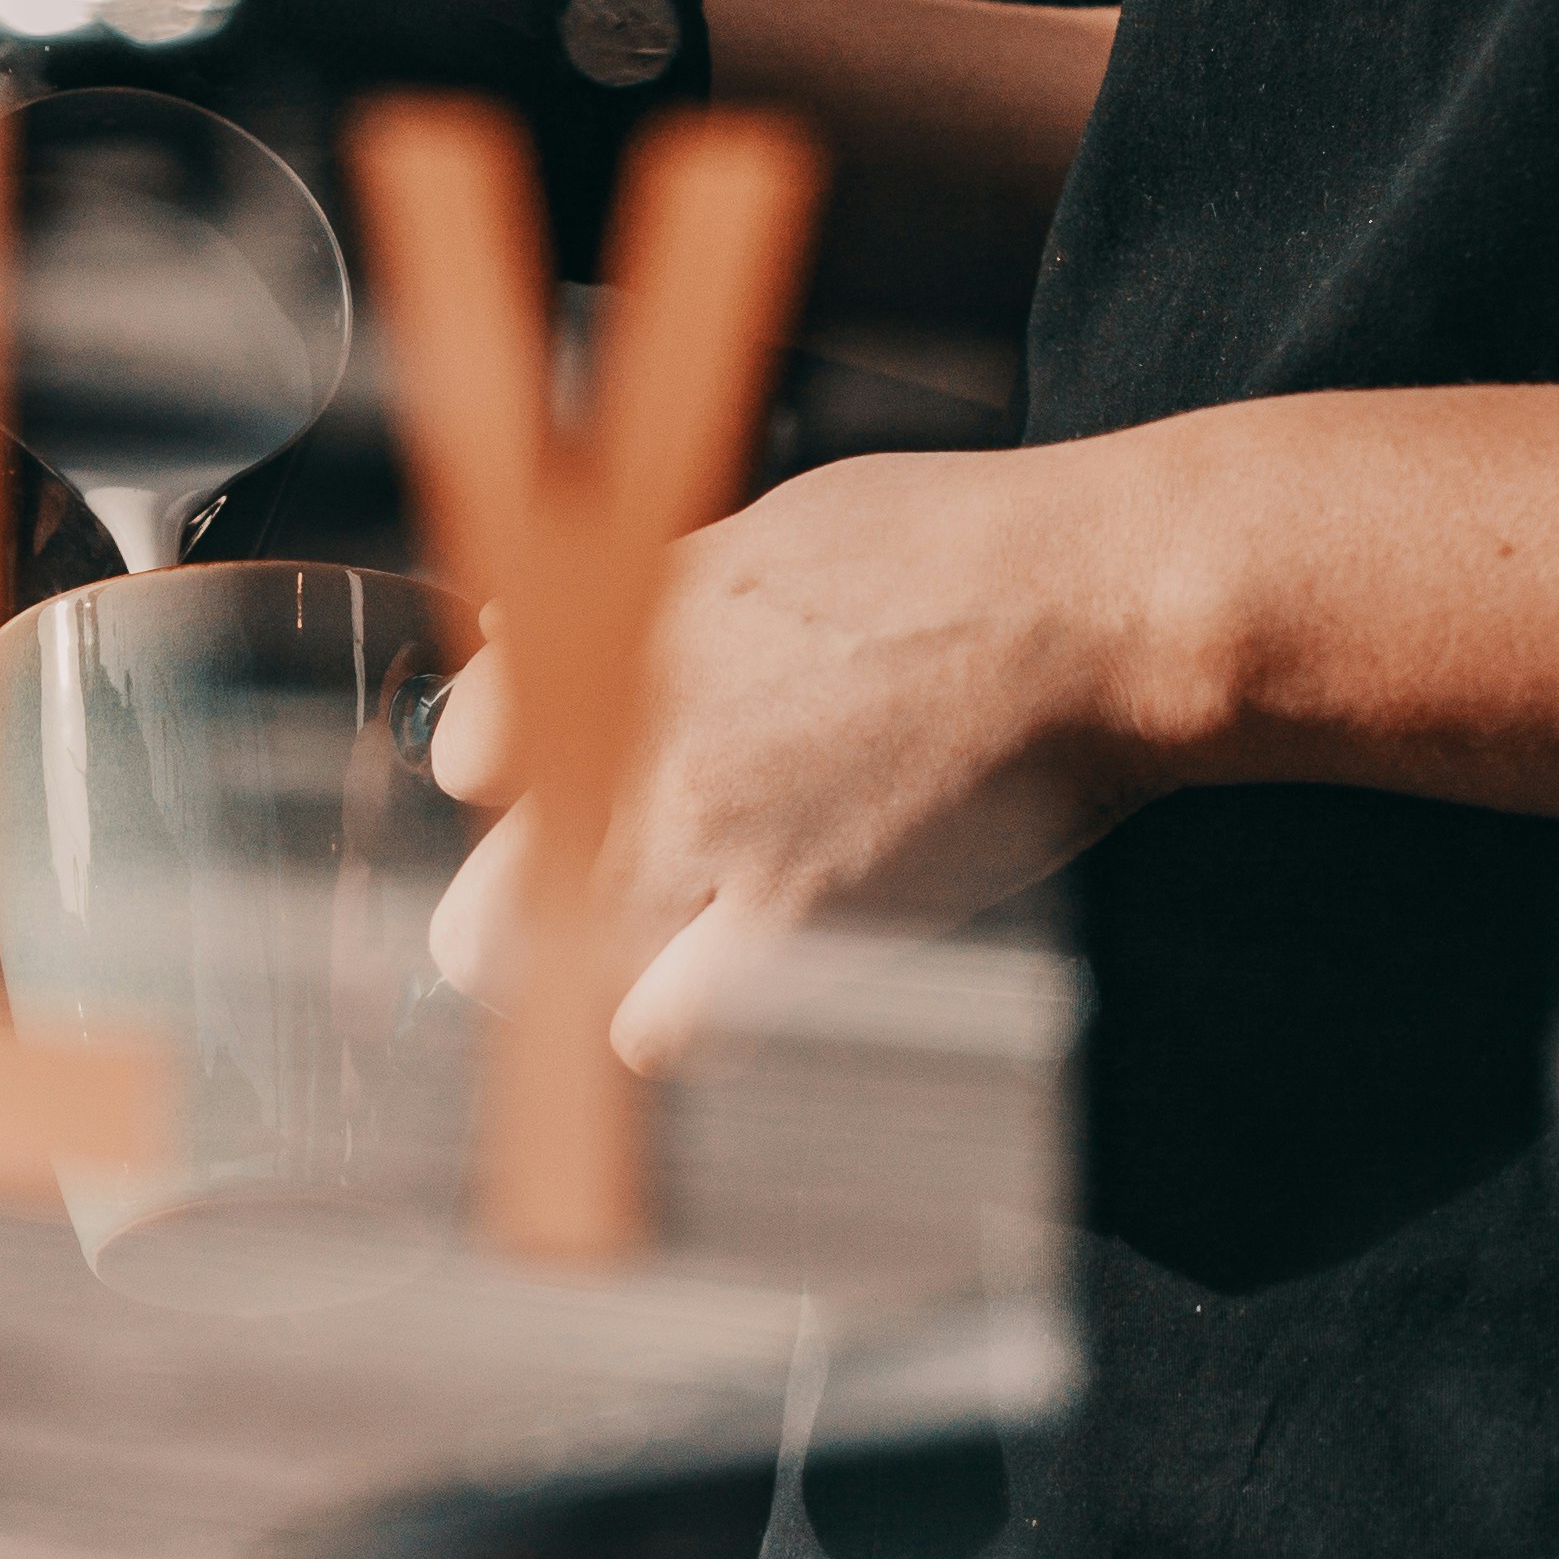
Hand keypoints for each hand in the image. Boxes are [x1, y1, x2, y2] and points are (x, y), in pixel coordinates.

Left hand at [426, 432, 1184, 1074]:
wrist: (1091, 611)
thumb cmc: (950, 549)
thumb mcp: (761, 529)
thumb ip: (639, 596)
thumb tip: (524, 627)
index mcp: (615, 630)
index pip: (466, 750)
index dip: (523, 776)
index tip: (574, 782)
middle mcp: (627, 738)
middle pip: (482, 888)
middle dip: (522, 904)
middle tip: (599, 892)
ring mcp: (701, 838)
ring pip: (543, 970)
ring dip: (590, 971)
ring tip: (663, 949)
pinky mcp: (789, 921)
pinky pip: (657, 1029)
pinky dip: (681, 1022)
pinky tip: (732, 981)